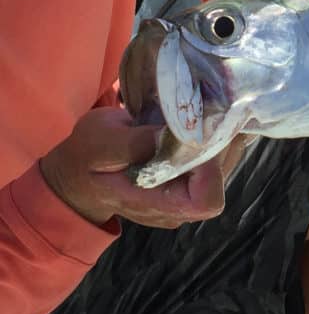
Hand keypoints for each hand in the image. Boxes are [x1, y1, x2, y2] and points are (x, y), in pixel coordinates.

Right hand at [39, 107, 241, 228]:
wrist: (79, 174)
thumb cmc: (86, 157)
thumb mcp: (100, 143)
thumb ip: (133, 144)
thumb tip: (171, 135)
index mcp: (157, 204)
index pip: (207, 200)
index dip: (211, 170)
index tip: (198, 135)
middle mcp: (180, 205)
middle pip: (223, 177)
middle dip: (219, 142)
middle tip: (207, 108)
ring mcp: (187, 193)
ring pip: (225, 165)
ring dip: (220, 135)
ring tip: (203, 109)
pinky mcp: (191, 178)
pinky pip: (217, 157)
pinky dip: (215, 136)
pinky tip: (200, 117)